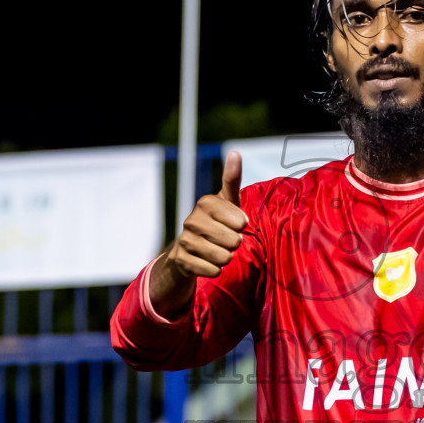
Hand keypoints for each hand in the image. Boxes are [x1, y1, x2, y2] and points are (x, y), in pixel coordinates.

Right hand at [164, 149, 246, 280]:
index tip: (238, 223)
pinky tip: (209, 262)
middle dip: (235, 244)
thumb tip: (235, 152)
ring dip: (226, 257)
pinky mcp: (182, 260)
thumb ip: (232, 179)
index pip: (239, 221)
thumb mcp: (228, 202)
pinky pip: (212, 270)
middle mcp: (192, 220)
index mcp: (206, 203)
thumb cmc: (218, 222)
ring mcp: (185, 240)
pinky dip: (216, 270)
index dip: (242, 226)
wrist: (190, 249)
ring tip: (219, 250)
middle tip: (226, 239)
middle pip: (233, 241)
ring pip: (223, 257)